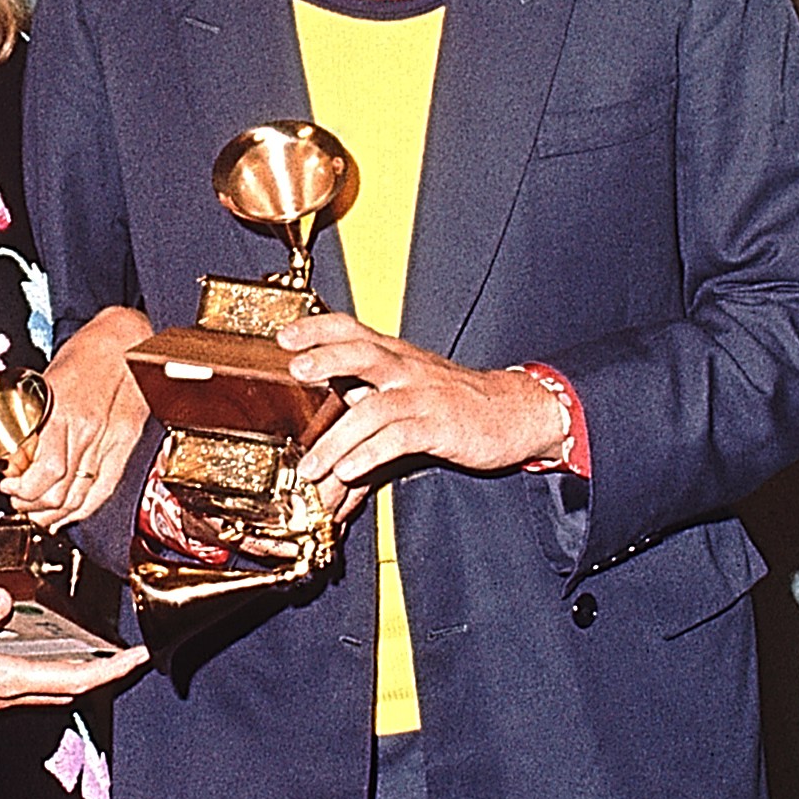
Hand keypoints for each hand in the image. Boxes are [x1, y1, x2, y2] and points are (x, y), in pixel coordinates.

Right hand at [0, 589, 148, 709]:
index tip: (138, 656)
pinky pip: (30, 678)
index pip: (69, 680)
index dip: (109, 670)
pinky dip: (54, 665)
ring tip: (106, 649)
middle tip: (134, 653)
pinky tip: (56, 644)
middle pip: (68, 688)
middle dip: (104, 673)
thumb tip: (0, 601)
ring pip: (50, 686)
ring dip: (81, 671)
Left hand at [2, 306, 152, 527]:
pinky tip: (69, 512)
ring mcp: (110, 440)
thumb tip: (15, 456)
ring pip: (81, 497)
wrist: (125, 340)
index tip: (8, 487)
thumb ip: (32, 422)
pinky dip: (84, 508)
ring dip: (56, 512)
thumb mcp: (44, 383)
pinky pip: (105, 488)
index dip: (21, 490)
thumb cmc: (84, 353)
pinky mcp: (126, 444)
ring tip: (40, 512)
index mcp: (61, 413)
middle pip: (60, 491)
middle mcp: (88, 431)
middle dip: (33, 505)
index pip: (43, 472)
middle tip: (19, 502)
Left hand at [278, 313, 563, 509]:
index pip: (351, 329)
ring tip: (311, 465)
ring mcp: (424, 397)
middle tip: (296, 369)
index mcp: (394, 356)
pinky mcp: (441, 426)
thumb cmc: (453, 401)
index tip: (284, 335)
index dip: (317, 328)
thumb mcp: (407, 387)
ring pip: (375, 408)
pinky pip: (401, 437)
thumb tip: (320, 437)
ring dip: (338, 438)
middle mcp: (406, 370)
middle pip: (363, 353)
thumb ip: (363, 401)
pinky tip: (350, 470)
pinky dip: (372, 454)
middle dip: (327, 358)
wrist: (515, 412)